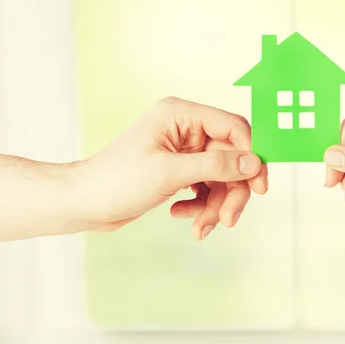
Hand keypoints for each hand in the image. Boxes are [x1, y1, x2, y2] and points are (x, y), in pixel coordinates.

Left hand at [73, 97, 267, 239]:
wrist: (85, 203)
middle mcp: (187, 129)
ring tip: (201, 228)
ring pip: (221, 177)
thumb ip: (216, 165)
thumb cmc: (117, 180)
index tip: (259, 186)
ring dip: (216, 205)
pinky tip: (181, 215)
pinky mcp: (180, 171)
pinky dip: (201, 207)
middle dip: (231, 191)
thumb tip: (254, 162)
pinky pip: (207, 188)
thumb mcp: (169, 172)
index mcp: (182, 115)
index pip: (233, 128)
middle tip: (229, 219)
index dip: (251, 155)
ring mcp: (184, 151)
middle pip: (231, 158)